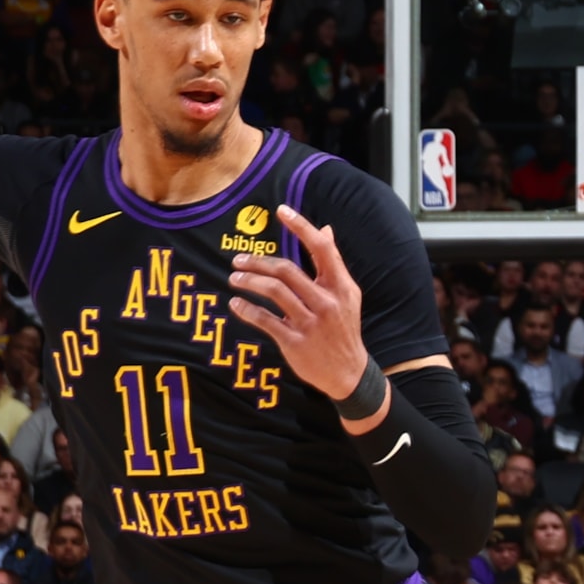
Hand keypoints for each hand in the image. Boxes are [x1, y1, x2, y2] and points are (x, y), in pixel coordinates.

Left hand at [228, 208, 382, 422]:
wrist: (349, 373)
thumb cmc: (343, 329)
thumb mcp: (347, 295)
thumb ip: (333, 264)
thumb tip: (326, 229)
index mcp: (341, 287)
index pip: (322, 249)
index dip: (302, 226)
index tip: (281, 210)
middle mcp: (327, 302)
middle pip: (287, 270)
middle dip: (257, 262)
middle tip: (238, 260)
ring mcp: (311, 323)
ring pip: (273, 292)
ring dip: (248, 281)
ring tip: (234, 278)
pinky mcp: (295, 342)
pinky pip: (264, 320)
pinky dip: (246, 309)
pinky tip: (236, 303)